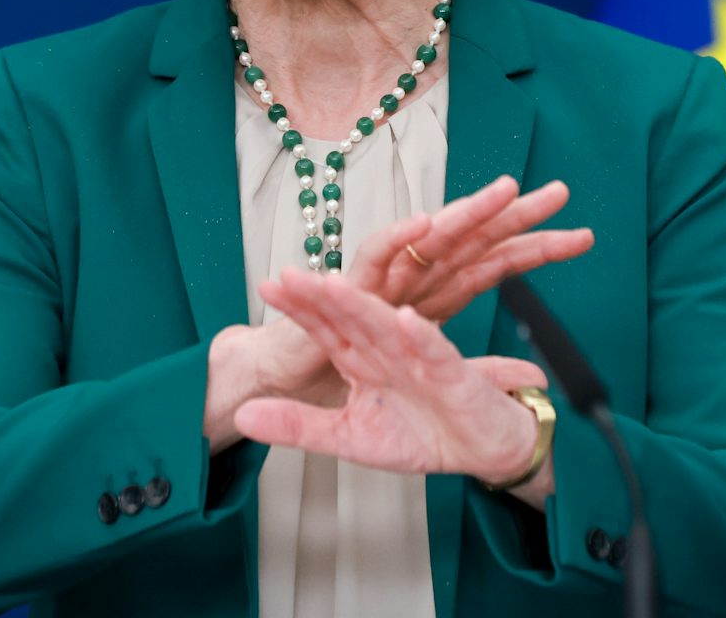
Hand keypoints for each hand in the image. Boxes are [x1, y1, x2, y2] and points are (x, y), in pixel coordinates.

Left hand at [234, 266, 549, 484]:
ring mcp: (422, 358)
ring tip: (332, 286)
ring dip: (363, 306)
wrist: (483, 451)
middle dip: (320, 296)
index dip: (298, 309)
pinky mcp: (456, 375)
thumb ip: (299, 427)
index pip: (325, 329)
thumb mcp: (350, 437)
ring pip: (388, 326)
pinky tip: (405, 319)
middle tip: (289, 274)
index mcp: (363, 359)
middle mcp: (390, 349)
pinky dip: (423, 337)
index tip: (268, 287)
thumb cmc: (423, 434)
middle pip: (352, 316)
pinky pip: (438, 352)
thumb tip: (242, 417)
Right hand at [258, 175, 591, 403]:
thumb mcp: (436, 372)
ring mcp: (385, 276)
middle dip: (515, 214)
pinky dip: (398, 236)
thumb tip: (536, 380)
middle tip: (560, 193)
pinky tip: (427, 222)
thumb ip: (482, 370)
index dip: (536, 247)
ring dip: (467, 211)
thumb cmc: (359, 367)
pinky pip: (374, 255)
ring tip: (505, 191)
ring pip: (432, 236)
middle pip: (475, 238)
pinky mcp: (349, 285)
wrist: (293, 379)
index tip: (583, 236)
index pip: (495, 260)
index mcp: (439, 290)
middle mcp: (417, 274)